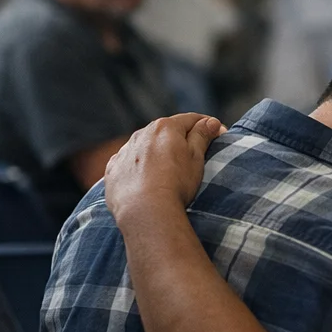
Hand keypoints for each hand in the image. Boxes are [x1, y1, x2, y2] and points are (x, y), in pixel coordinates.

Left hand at [105, 113, 224, 227]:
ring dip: (157, 152)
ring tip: (168, 172)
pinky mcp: (113, 170)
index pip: (190, 119)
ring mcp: (124, 152)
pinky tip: (145, 180)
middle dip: (180, 138)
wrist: (146, 212)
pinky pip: (128, 163)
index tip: (218, 134)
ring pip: (145, 146)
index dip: (207, 125)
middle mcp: (141, 134)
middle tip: (194, 154)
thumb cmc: (176, 183)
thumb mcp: (196, 158)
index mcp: (165, 127)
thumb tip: (210, 122)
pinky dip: (138, 167)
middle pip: (165, 131)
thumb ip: (202, 136)